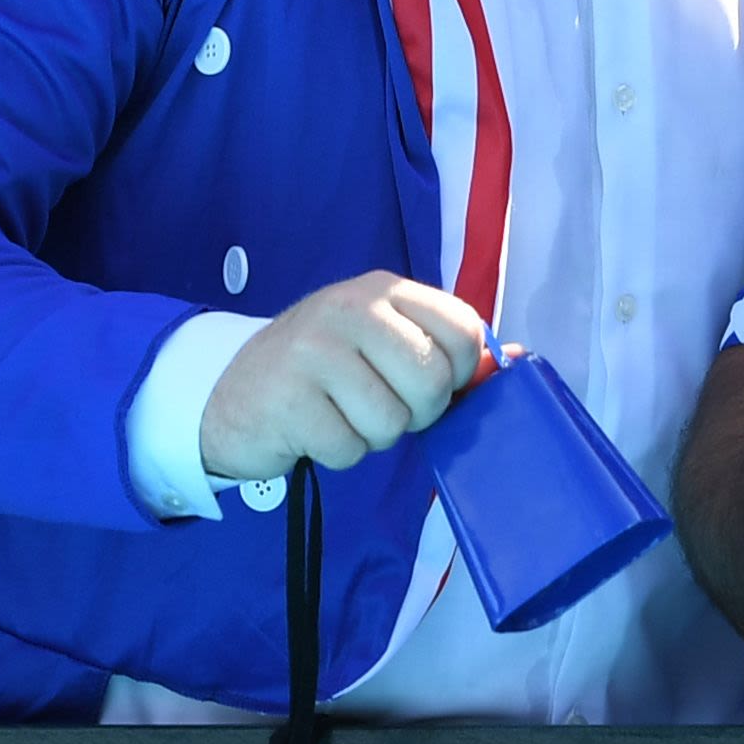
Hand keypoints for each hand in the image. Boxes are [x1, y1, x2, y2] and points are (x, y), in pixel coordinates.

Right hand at [193, 272, 493, 477]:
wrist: (230, 393)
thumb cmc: (322, 371)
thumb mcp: (380, 342)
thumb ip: (441, 349)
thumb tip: (513, 361)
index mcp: (383, 290)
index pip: (462, 329)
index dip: (462, 372)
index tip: (434, 383)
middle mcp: (349, 308)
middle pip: (432, 380)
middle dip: (417, 413)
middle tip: (384, 408)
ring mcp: (314, 351)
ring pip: (391, 422)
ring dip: (373, 436)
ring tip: (343, 416)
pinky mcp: (287, 400)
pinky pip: (349, 448)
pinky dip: (339, 452)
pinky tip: (315, 430)